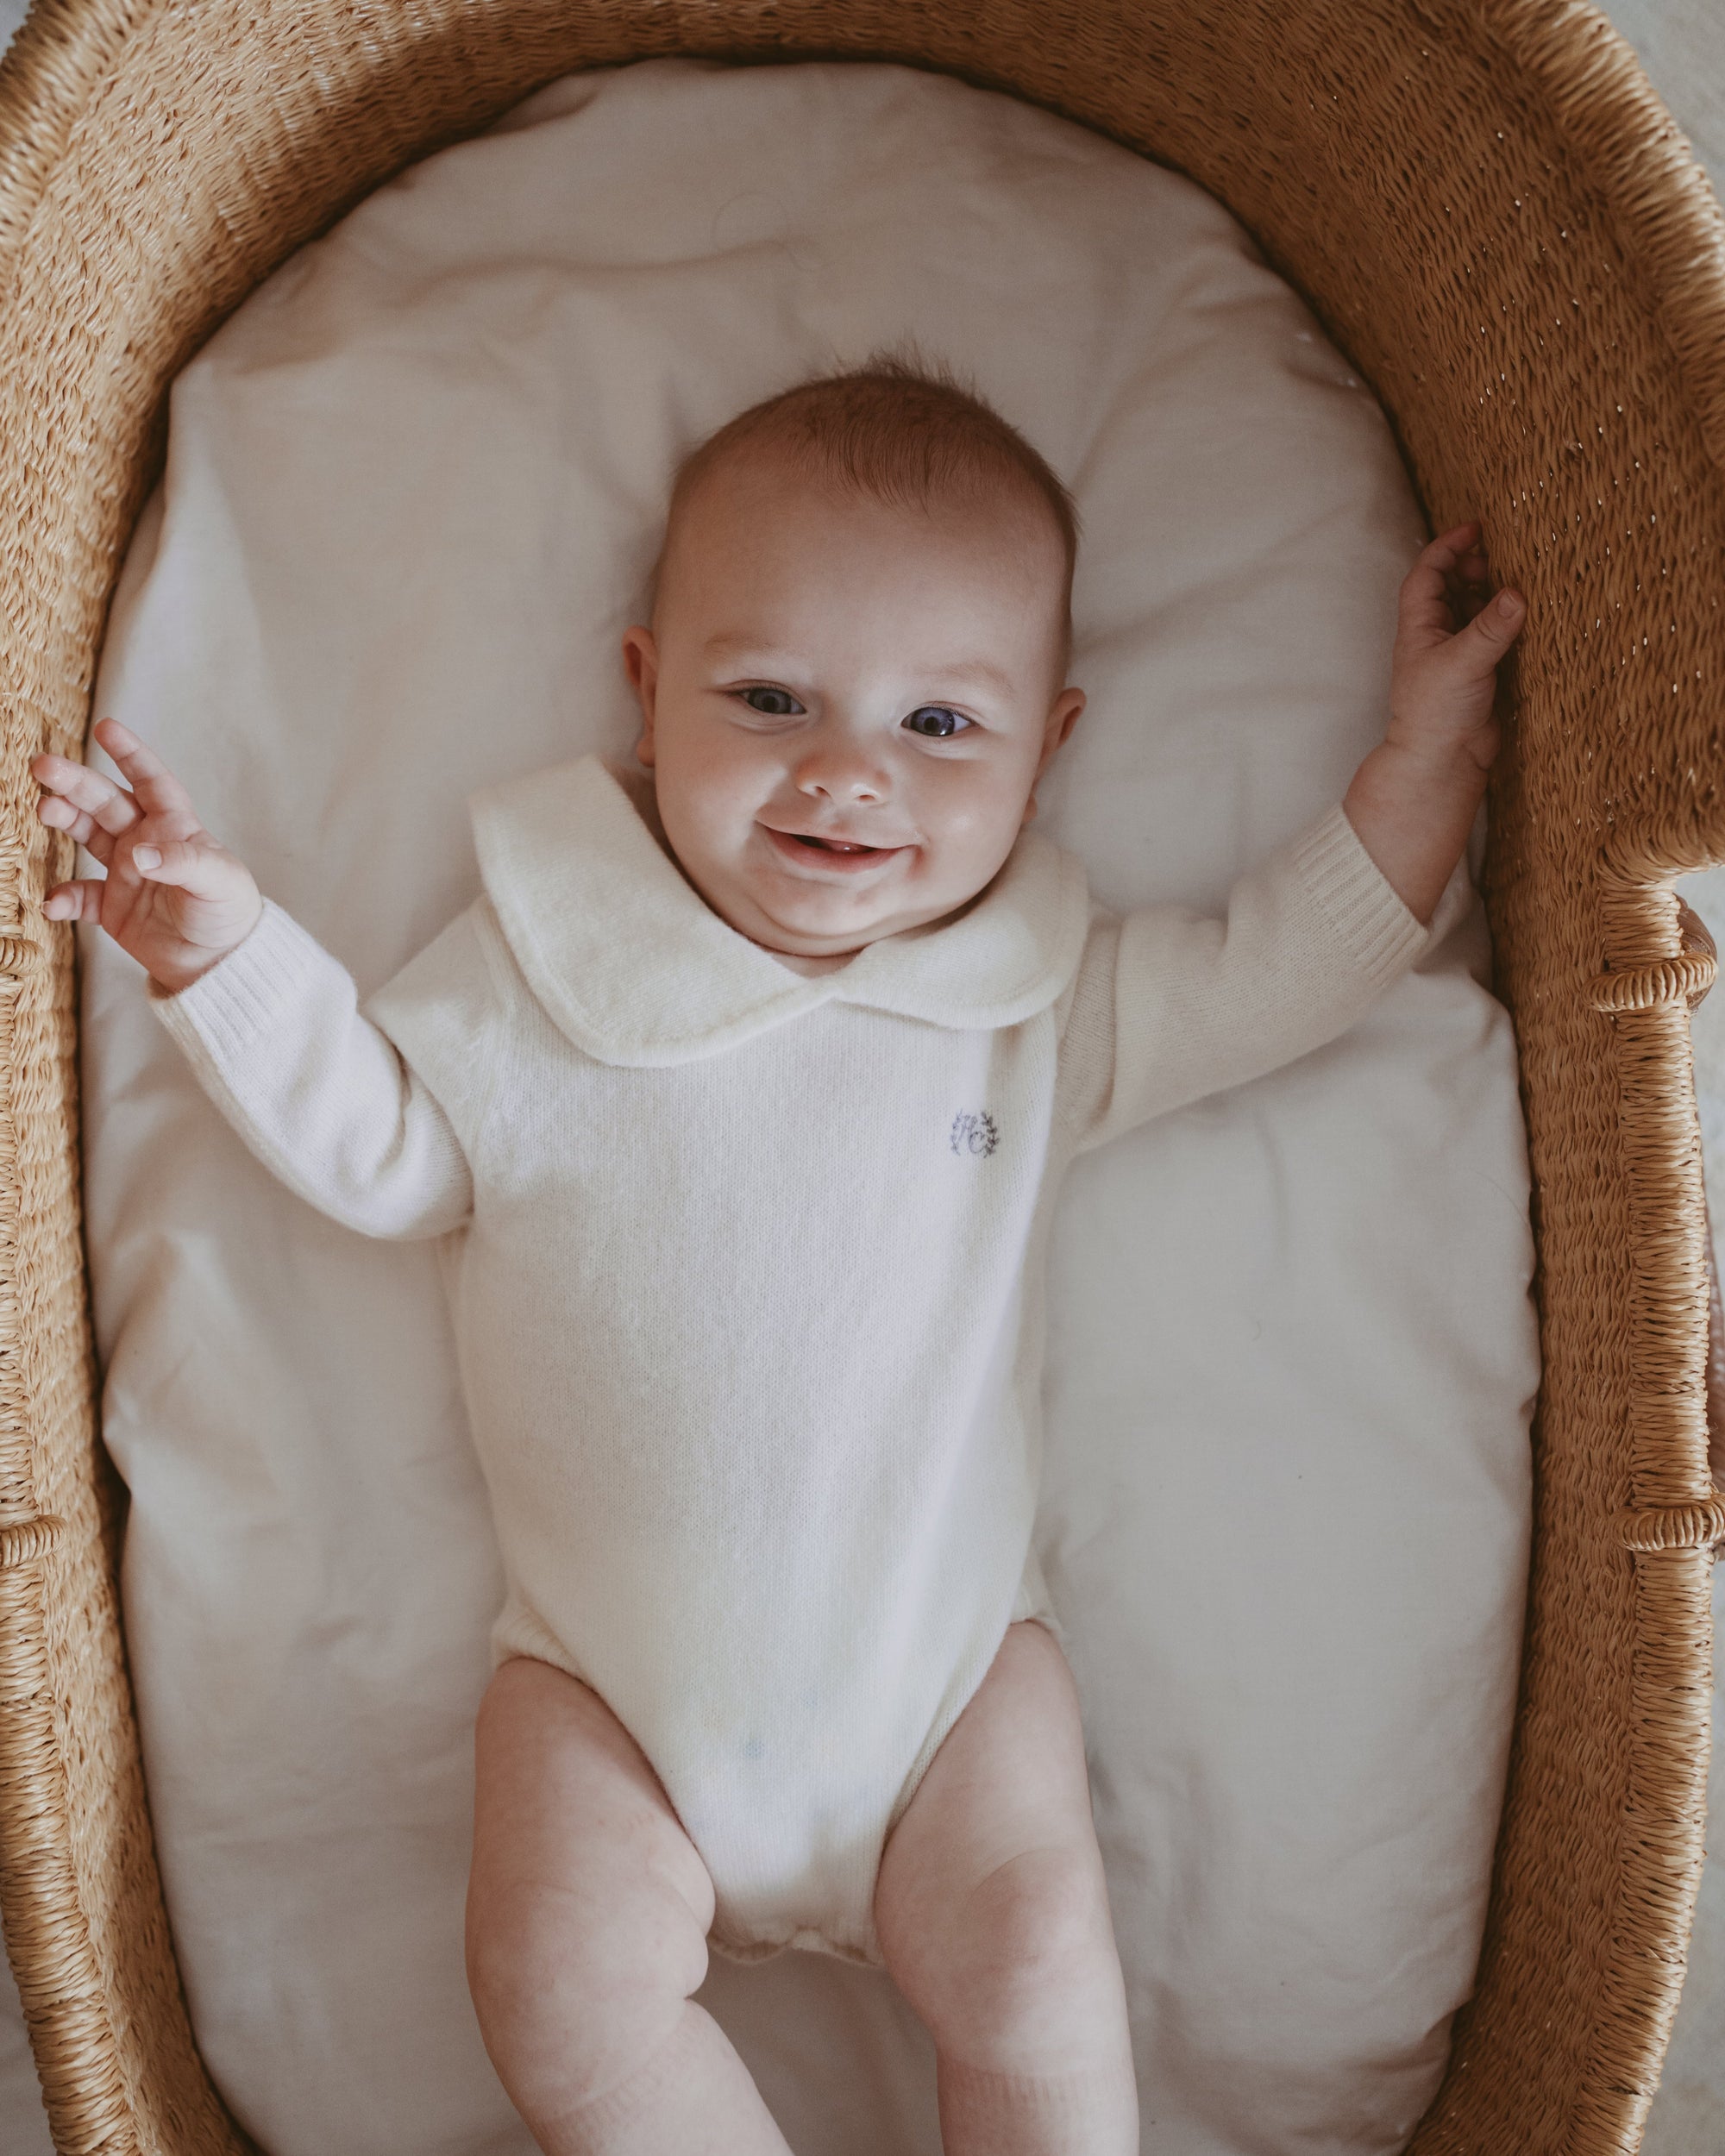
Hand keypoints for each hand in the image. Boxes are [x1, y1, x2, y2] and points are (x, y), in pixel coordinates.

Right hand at [33, 717, 262, 992]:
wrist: (220, 964)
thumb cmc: (229, 913)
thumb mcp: (219, 882)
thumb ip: (181, 863)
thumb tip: (137, 855)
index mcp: (176, 826)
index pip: (152, 781)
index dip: (130, 755)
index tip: (106, 729)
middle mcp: (145, 841)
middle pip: (106, 801)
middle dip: (76, 782)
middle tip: (44, 767)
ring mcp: (125, 871)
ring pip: (86, 834)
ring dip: (64, 820)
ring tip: (45, 810)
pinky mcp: (111, 906)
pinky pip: (80, 896)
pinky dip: (64, 898)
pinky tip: (54, 904)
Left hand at [1388, 521, 1524, 771]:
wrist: (1442, 762)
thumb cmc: (1436, 713)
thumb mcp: (1462, 664)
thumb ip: (1490, 629)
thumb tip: (1517, 592)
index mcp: (1420, 627)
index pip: (1427, 574)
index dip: (1447, 547)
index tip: (1475, 528)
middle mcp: (1437, 636)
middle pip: (1452, 586)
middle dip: (1474, 565)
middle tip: (1503, 555)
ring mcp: (1459, 653)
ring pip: (1475, 609)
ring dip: (1493, 591)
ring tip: (1519, 576)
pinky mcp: (1481, 671)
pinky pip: (1494, 634)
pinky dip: (1509, 619)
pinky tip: (1529, 610)